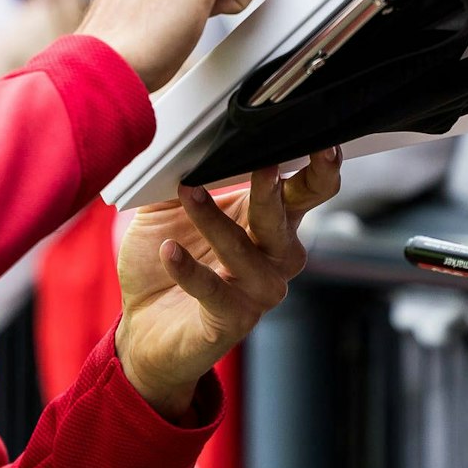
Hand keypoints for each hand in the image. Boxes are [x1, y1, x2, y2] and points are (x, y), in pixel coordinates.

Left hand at [115, 149, 342, 417]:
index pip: (308, 190)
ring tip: (189, 192)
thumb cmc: (169, 258)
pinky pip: (213, 291)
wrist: (144, 328)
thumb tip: (182, 139)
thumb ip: (181, 173)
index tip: (322, 142)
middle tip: (264, 165)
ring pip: (246, 252)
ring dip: (216, 222)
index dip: (321, 168)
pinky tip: (169, 250)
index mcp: (271, 221)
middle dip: (274, 192)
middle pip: (287, 218)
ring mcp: (257, 291)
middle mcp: (275, 257)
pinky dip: (190, 269)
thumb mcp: (168, 208)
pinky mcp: (231, 321)